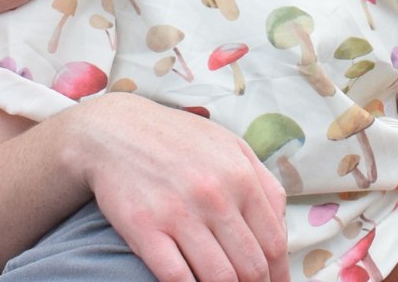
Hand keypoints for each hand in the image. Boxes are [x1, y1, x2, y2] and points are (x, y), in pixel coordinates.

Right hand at [63, 95, 289, 281]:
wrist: (115, 130)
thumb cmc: (179, 142)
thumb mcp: (232, 148)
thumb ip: (264, 186)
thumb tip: (282, 232)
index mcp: (240, 176)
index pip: (273, 243)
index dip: (278, 275)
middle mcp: (214, 195)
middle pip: (250, 266)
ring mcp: (178, 213)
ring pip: (218, 278)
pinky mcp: (144, 228)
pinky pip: (176, 277)